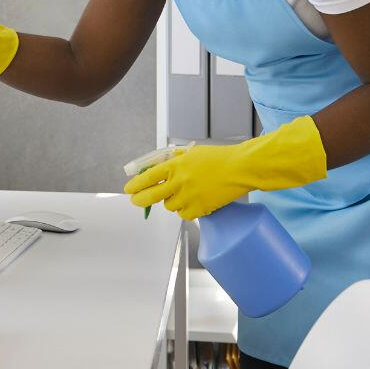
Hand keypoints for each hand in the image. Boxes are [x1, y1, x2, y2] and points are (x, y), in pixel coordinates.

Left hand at [122, 115, 327, 219]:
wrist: (240, 168)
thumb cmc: (219, 158)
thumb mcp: (191, 153)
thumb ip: (174, 161)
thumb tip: (158, 168)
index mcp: (175, 165)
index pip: (148, 177)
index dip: (136, 184)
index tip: (129, 189)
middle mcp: (179, 181)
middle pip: (151, 196)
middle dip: (140, 200)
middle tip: (136, 201)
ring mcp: (189, 196)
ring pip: (169, 206)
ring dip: (170, 202)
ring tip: (181, 194)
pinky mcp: (200, 208)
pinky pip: (184, 214)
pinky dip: (185, 210)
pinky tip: (192, 202)